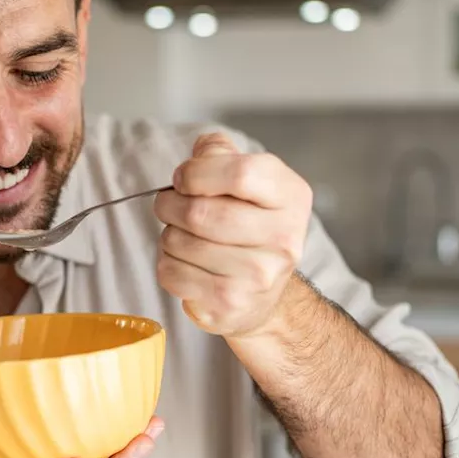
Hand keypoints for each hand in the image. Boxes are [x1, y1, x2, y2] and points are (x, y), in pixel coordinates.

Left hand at [153, 132, 312, 338]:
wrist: (265, 293)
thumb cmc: (249, 224)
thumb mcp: (249, 179)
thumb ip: (221, 154)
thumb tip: (201, 153)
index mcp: (291, 196)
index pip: (240, 173)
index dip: (197, 172)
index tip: (183, 179)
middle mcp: (284, 238)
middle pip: (201, 212)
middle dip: (170, 204)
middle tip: (169, 204)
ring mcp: (259, 276)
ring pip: (180, 243)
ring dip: (168, 234)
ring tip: (182, 235)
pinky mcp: (230, 305)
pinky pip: (172, 273)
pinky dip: (166, 263)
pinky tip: (185, 262)